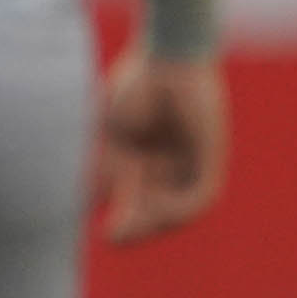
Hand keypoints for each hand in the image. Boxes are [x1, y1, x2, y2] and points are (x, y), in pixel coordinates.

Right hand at [96, 47, 226, 244]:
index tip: (97, 226)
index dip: (118, 215)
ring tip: (126, 231)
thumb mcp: (110, 138)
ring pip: (176, 208)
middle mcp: (168, 162)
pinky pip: (200, 197)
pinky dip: (177, 209)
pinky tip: (155, 209)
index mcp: (143, 154)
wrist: (167, 58)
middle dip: (134, 227)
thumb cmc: (134, 88)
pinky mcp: (211, 158)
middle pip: (153, 206)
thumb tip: (86, 208)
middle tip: (112, 240)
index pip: (133, 196)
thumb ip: (101, 173)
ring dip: (152, 223)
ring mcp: (191, 161)